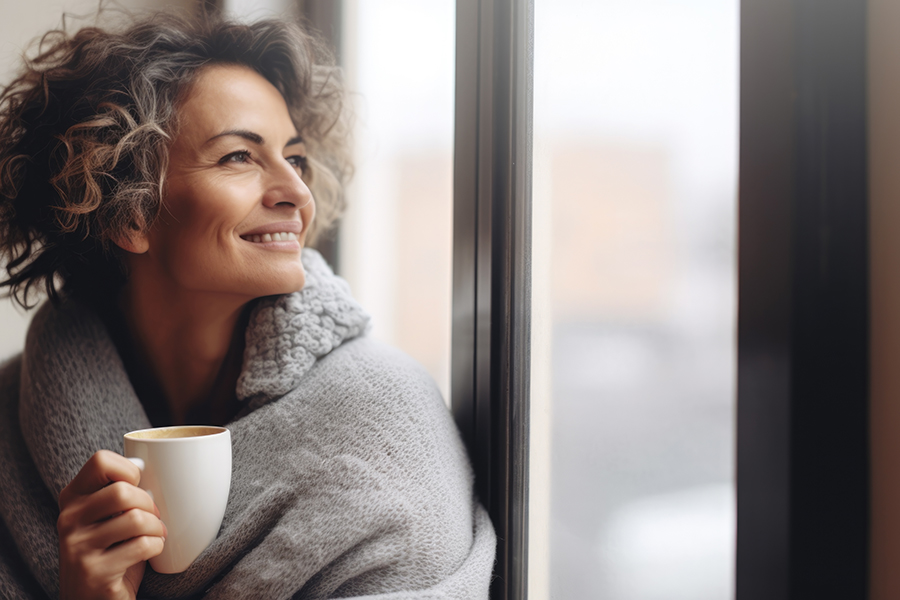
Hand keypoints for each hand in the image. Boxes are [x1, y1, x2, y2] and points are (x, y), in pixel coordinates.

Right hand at [57, 450, 165, 599]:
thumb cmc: (111, 552)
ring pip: (135, 519)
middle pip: (123, 491)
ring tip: (155, 535)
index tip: (138, 486)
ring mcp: (77, 547)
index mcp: (72, 498)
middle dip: (150, 504)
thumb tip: (144, 460)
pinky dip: (157, 546)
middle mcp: (68, 519)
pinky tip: (152, 551)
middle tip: (153, 518)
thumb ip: (118, 492)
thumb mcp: (106, 518)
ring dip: (156, 528)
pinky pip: (142, 546)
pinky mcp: (94, 571)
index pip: (101, 461)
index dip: (129, 470)